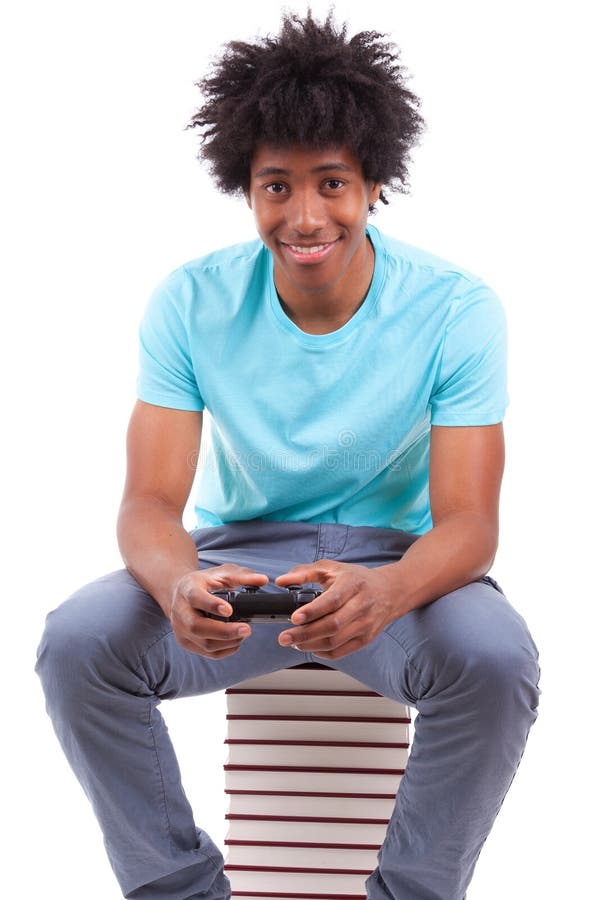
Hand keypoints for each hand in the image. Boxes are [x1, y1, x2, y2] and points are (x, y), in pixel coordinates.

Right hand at [170, 564, 267, 657]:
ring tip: (244, 633)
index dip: (212, 605)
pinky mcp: (186, 643)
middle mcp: (179, 610)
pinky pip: (207, 653)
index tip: (229, 610)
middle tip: (247, 629)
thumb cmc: (203, 583)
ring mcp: (180, 629)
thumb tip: (263, 580)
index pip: (196, 598)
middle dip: (224, 631)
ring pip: (204, 643)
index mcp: (187, 589)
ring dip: (228, 641)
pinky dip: (225, 650)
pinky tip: (236, 641)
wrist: (179, 594)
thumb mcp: (221, 573)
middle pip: (198, 626)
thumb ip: (242, 576)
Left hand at [275, 560, 397, 659]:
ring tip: (294, 642)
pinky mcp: (366, 639)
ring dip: (311, 645)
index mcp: (353, 584)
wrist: (389, 591)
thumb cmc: (356, 579)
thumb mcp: (332, 568)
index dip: (312, 611)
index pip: (332, 601)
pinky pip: (341, 651)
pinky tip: (311, 646)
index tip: (294, 618)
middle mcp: (362, 605)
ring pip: (335, 642)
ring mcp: (366, 624)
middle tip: (284, 638)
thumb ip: (304, 572)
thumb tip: (281, 581)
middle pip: (332, 625)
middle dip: (305, 634)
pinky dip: (323, 653)